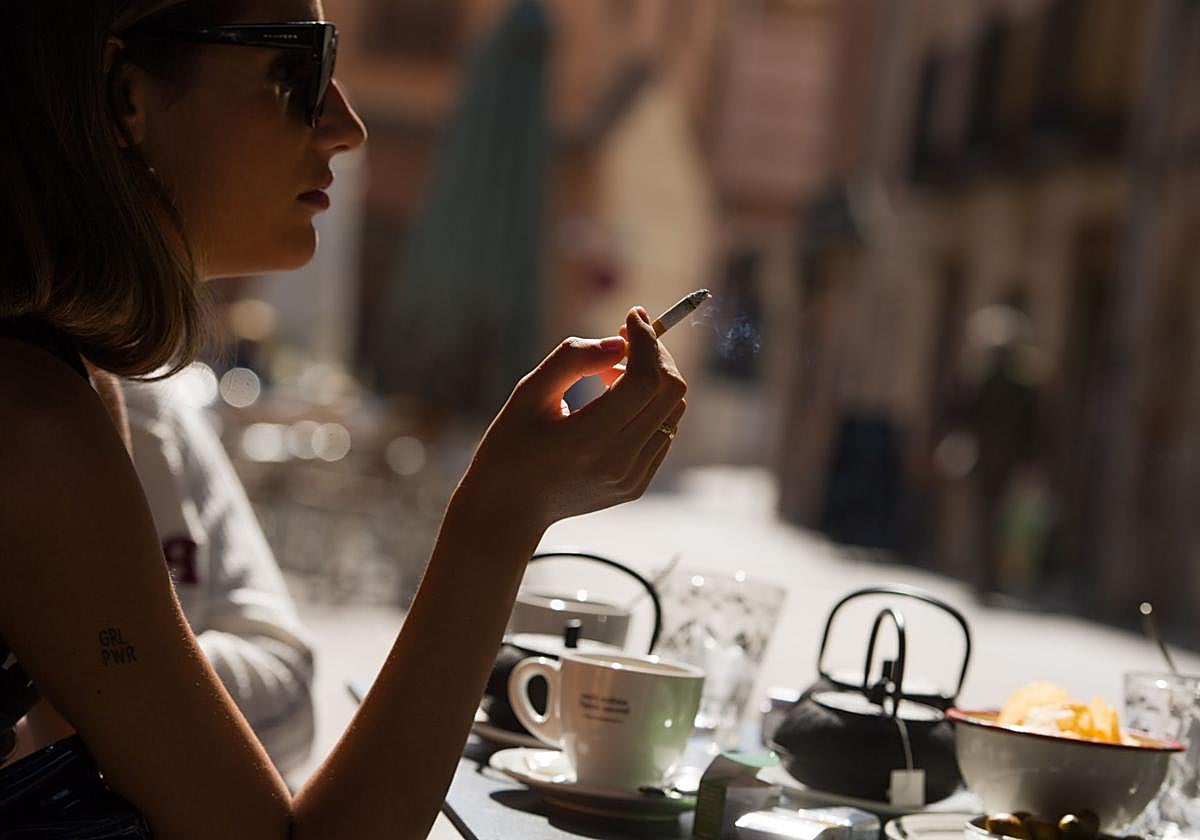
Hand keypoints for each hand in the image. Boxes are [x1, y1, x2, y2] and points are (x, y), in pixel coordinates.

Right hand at [459, 307, 687, 530]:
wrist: (509, 508)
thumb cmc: (511, 446)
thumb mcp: (528, 394)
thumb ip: (573, 359)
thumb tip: (620, 342)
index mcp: (588, 441)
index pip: (644, 381)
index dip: (645, 341)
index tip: (632, 315)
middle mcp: (618, 463)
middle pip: (669, 393)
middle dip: (655, 354)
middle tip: (624, 341)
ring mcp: (632, 478)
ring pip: (673, 412)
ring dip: (653, 380)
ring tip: (611, 375)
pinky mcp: (637, 484)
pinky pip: (664, 432)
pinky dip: (650, 406)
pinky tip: (615, 402)